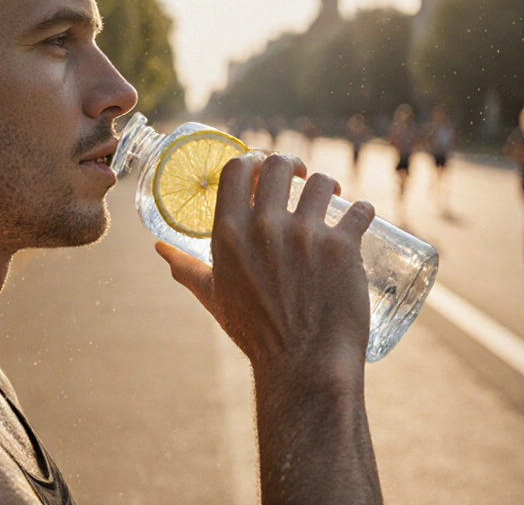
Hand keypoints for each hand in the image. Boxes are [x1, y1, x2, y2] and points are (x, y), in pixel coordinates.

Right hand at [156, 152, 375, 380]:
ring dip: (330, 186)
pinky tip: (362, 215)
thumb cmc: (255, 333)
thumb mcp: (213, 295)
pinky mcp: (342, 247)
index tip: (266, 166)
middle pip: (280, 165)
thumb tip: (160, 248)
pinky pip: (360, 209)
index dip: (254, 158)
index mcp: (229, 233)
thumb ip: (185, 268)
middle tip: (303, 178)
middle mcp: (265, 226)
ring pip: (323, 182)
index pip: (238, 167)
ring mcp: (305, 234)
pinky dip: (364, 210)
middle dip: (293, 166)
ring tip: (334, 198)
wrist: (302, 365)